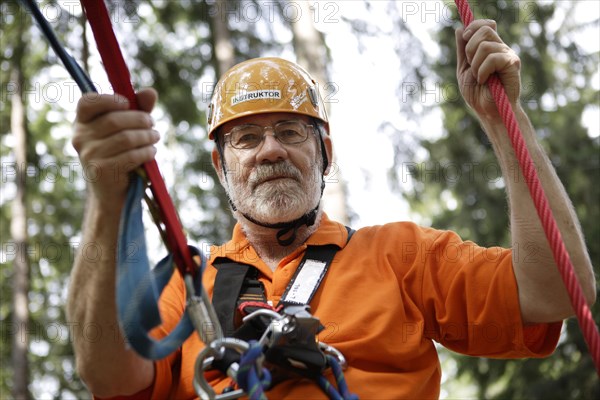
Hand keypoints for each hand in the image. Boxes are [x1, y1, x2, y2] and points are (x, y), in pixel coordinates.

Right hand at [72, 88, 158, 207]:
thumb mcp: (128, 129)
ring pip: (125, 138)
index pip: (88, 102)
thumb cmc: (121, 155)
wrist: (112, 192)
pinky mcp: (101, 170)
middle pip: (114, 120)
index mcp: (82, 122)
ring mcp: (89, 155)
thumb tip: (151, 92)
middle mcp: (80, 137)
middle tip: (152, 124)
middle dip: (140, 119)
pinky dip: (146, 152)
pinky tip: (151, 152)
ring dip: (147, 136)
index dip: (109, 99)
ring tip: (155, 137)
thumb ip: (138, 109)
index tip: (127, 103)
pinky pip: (130, 156)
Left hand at [456, 19, 520, 122]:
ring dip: (475, 64)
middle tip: (471, 66)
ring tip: (479, 77)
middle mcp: (501, 48)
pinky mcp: (512, 63)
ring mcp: (508, 55)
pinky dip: (482, 71)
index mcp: (490, 48)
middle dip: (470, 48)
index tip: (464, 37)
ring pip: (485, 45)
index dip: (473, 26)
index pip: (486, 25)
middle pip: (484, 30)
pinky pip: (492, 58)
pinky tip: (485, 81)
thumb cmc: (478, 94)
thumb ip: (462, 50)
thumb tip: (459, 29)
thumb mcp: (464, 70)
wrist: (488, 112)